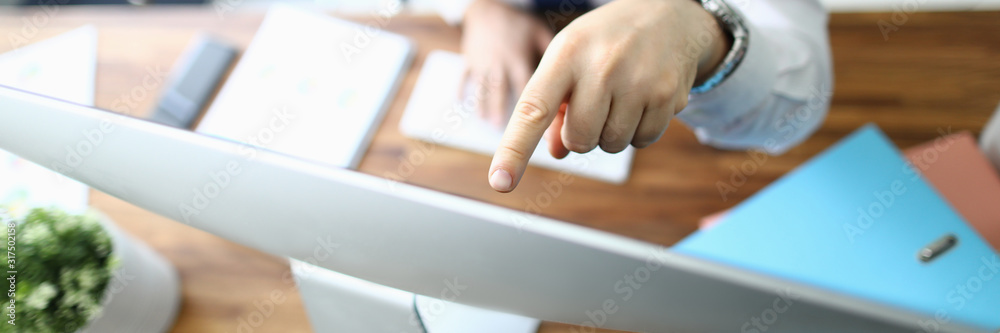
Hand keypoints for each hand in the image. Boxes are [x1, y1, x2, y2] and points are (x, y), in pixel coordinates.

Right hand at [461, 0, 553, 127]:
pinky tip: (462, 103)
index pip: (526, 85)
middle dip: (501, 109)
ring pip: (482, 87)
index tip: (535, 123)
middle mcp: (500, 62)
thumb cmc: (517, 23)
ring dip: (483, 105)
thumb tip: (571, 77)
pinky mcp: (469, 59)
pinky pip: (464, 76)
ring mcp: (482, 61)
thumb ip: (552, 54)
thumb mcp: (538, 32)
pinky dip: (461, 89)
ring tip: (486, 121)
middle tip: (503, 130)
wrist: (489, 7)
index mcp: (519, 58)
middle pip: (501, 90)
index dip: (531, 105)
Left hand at [488, 0, 730, 191]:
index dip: (514, 149)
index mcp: (567, 54)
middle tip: (594, 102)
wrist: (668, 14)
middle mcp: (602, 66)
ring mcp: (639, 81)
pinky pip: (642, 141)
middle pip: (579, 140)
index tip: (500, 182)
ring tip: (620, 95)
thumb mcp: (569, 61)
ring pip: (611, 145)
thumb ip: (552, 105)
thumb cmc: (605, 42)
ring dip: (610, 132)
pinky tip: (642, 99)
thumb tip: (557, 152)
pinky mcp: (668, 96)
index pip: (534, 110)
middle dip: (582, 132)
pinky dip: (638, 130)